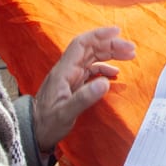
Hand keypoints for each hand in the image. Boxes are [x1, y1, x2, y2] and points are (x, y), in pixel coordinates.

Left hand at [32, 26, 135, 151]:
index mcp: (64, 71)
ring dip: (110, 54)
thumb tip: (106, 82)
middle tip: (131, 50)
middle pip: (90, 49)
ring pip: (92, 58)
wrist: (34, 133)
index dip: (99, 35)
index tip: (117, 32)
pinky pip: (91, 70)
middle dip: (111, 45)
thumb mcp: (65, 113)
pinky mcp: (73, 85)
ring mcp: (70, 77)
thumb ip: (84, 98)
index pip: (82, 44)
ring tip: (129, 56)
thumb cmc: (46, 124)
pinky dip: (104, 68)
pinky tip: (114, 72)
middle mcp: (67, 70)